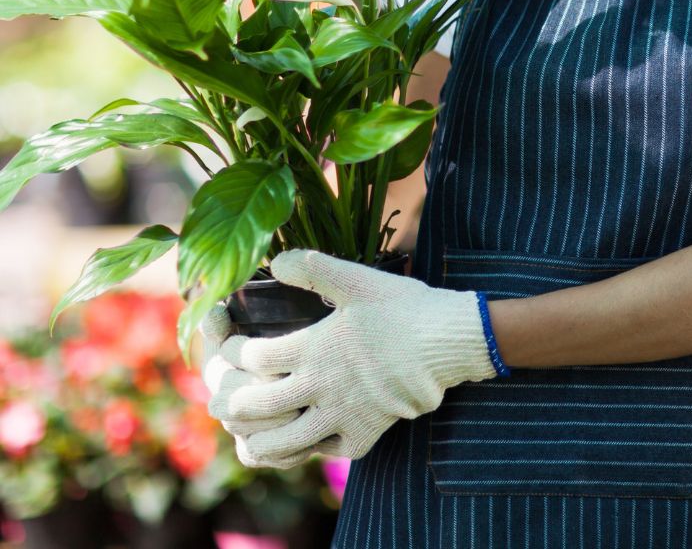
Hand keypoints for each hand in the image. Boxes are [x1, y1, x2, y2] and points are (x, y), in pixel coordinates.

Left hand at [213, 249, 499, 467]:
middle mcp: (320, 386)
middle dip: (229, 399)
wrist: (448, 342)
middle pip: (254, 405)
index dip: (232, 349)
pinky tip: (305, 437)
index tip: (231, 342)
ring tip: (248, 429)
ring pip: (281, 443)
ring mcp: (341, 415)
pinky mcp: (365, 433)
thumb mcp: (358, 278)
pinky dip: (308, 449)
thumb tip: (274, 261)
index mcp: (315, 346)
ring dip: (256, 437)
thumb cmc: (404, 306)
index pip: (252, 357)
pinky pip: (326, 452)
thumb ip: (313, 267)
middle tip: (221, 393)